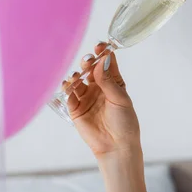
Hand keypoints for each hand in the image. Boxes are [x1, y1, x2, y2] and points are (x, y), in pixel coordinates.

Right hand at [62, 42, 140, 157]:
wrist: (116, 146)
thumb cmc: (124, 122)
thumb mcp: (120, 98)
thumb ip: (109, 80)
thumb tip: (102, 60)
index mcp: (113, 81)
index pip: (106, 62)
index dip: (103, 52)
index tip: (100, 46)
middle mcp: (98, 87)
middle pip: (90, 68)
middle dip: (87, 62)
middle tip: (88, 61)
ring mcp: (86, 97)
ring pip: (77, 80)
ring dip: (76, 75)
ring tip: (77, 76)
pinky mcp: (76, 109)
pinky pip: (69, 96)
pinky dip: (67, 89)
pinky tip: (69, 87)